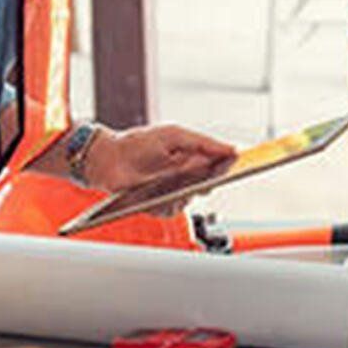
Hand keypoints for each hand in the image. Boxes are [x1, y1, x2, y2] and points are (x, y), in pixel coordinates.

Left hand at [86, 123, 234, 195]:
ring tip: (165, 186)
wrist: (106, 158)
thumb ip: (203, 143)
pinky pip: (170, 211)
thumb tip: (231, 149)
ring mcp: (172, 192)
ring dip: (180, 194)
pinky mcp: (157, 205)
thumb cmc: (138, 143)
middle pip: (207, 185)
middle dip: (204, 183)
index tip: (241, 167)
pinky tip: (153, 196)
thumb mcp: (174, 136)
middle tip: (198, 180)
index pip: (220, 165)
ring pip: (189, 200)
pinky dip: (164, 204)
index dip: (231, 167)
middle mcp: (186, 177)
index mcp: (193, 158)